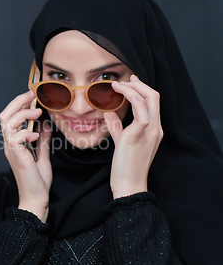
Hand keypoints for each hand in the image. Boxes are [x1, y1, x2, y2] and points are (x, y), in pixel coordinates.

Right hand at [0, 90, 52, 221]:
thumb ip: (43, 139)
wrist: (37, 198)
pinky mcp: (17, 156)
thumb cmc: (38, 179)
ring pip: (8, 123)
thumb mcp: (43, 154)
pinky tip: (36, 135)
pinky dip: (26, 132)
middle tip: (32, 95)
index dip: (18, 104)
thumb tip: (45, 124)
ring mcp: (12, 150)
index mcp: (14, 142)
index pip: (9, 117)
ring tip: (38, 112)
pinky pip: (15, 137)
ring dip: (23, 114)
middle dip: (17, 102)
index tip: (32, 95)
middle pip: (4, 115)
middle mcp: (10, 144)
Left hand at [103, 75, 163, 198]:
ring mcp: (149, 132)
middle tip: (123, 80)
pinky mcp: (139, 136)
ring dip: (132, 89)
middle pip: (153, 96)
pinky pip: (141, 113)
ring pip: (149, 99)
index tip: (129, 82)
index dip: (142, 89)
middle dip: (138, 84)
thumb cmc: (125, 166)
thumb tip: (109, 112)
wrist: (129, 184)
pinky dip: (131, 101)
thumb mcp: (122, 141)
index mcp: (153, 129)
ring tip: (117, 86)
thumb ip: (117, 126)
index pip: (152, 102)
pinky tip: (118, 98)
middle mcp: (155, 129)